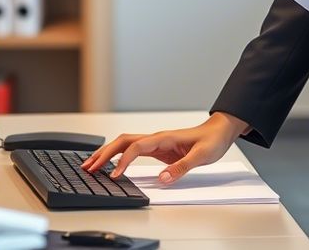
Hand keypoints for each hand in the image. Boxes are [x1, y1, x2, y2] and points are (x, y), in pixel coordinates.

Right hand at [80, 111, 249, 183]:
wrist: (219, 130)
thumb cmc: (212, 140)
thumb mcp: (201, 156)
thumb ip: (182, 167)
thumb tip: (163, 178)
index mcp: (164, 138)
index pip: (137, 148)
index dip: (123, 161)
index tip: (113, 176)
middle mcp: (157, 138)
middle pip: (124, 141)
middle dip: (105, 153)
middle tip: (88, 168)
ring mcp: (156, 142)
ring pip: (125, 143)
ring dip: (107, 153)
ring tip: (91, 165)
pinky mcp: (157, 148)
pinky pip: (132, 150)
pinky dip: (118, 156)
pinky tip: (111, 164)